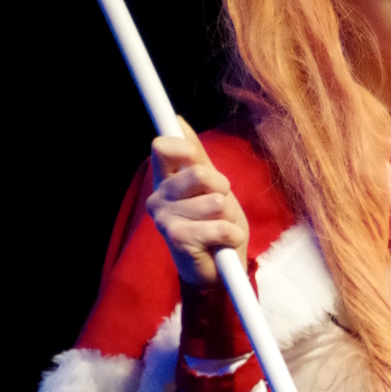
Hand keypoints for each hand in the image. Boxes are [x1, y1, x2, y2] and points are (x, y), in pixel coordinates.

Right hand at [145, 118, 249, 287]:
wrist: (220, 271)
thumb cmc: (216, 224)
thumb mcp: (211, 185)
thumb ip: (196, 155)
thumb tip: (178, 120)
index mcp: (166, 180)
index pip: (163, 146)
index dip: (185, 148)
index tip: (196, 159)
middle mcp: (158, 197)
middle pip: (199, 172)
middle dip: (222, 188)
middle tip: (219, 207)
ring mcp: (164, 219)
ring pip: (215, 202)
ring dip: (229, 217)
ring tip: (220, 228)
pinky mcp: (177, 239)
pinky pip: (220, 227)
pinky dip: (232, 236)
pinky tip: (223, 244)